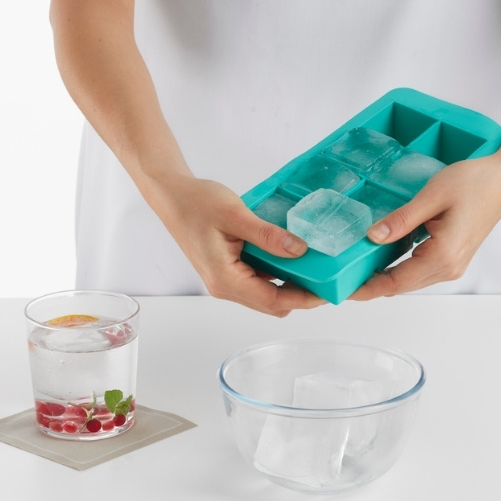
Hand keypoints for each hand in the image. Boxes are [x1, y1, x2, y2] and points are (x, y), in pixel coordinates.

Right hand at [155, 173, 326, 315]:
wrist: (171, 196)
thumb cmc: (196, 203)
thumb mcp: (236, 215)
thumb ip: (268, 236)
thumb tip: (299, 250)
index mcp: (225, 279)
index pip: (274, 300)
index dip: (305, 299)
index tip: (329, 291)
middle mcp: (225, 287)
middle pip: (272, 303)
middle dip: (301, 295)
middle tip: (328, 277)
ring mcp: (225, 281)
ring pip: (266, 293)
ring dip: (289, 284)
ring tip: (315, 266)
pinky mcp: (228, 271)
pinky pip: (258, 280)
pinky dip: (277, 273)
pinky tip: (291, 256)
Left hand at [348, 154, 500, 298]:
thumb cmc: (475, 182)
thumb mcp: (431, 196)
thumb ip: (400, 220)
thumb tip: (372, 237)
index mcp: (442, 257)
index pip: (395, 283)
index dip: (367, 288)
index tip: (345, 289)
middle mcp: (448, 267)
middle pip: (401, 286)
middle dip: (372, 285)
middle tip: (343, 278)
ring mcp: (453, 265)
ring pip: (410, 280)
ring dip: (385, 277)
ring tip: (357, 267)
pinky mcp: (453, 258)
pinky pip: (420, 269)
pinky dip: (399, 267)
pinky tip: (383, 255)